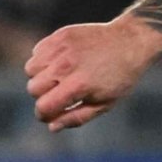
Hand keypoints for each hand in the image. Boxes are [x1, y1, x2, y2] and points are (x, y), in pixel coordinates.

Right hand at [25, 17, 161, 131]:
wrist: (131, 41)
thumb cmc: (120, 77)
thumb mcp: (105, 103)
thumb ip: (77, 117)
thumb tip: (51, 126)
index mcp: (79, 85)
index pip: (43, 106)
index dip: (44, 115)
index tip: (51, 113)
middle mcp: (66, 65)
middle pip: (33, 88)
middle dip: (42, 96)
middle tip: (60, 93)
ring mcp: (62, 48)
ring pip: (30, 69)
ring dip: (40, 77)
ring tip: (59, 77)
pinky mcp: (60, 35)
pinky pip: (36, 52)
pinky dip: (43, 60)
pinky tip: (60, 62)